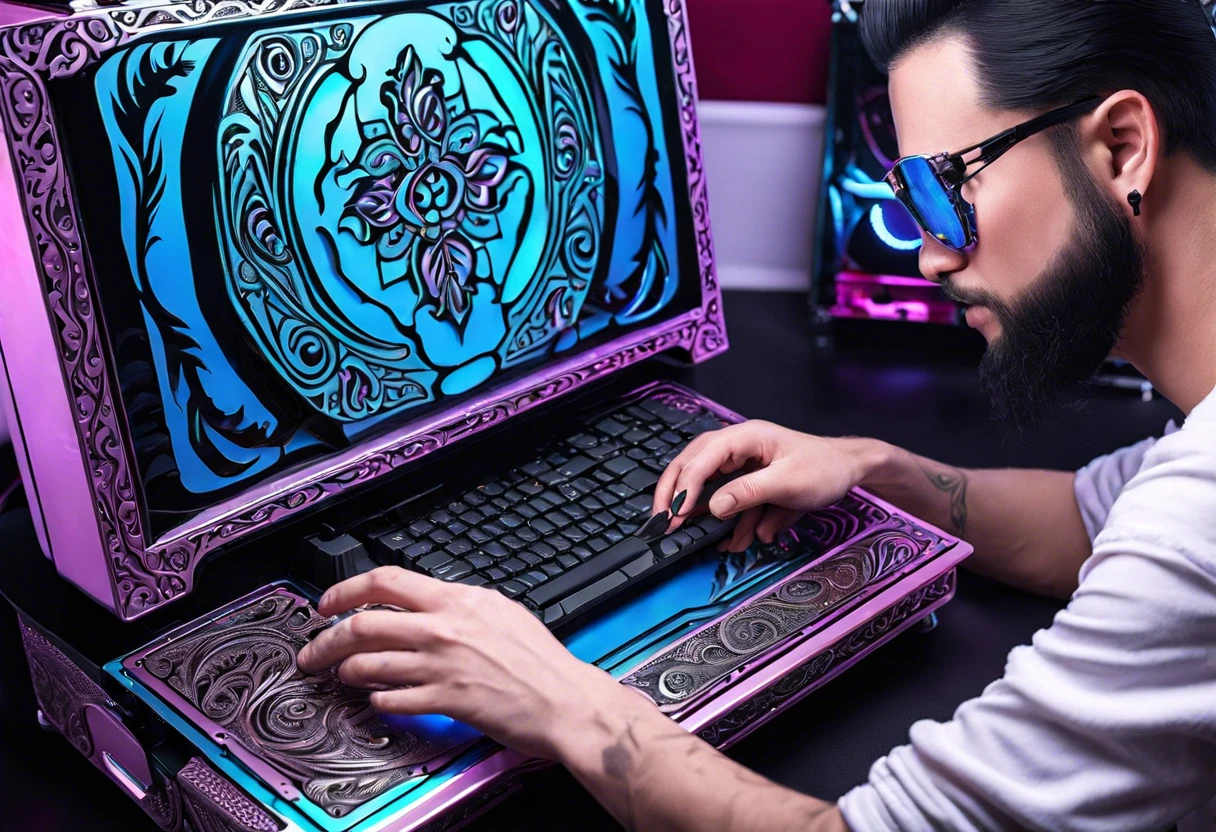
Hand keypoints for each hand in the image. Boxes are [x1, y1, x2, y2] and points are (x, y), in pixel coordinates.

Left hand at [296, 567, 625, 759]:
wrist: (564, 698)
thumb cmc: (540, 660)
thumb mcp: (501, 611)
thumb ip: (460, 604)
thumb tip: (428, 602)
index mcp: (457, 599)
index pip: (386, 581)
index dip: (345, 590)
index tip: (327, 604)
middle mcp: (443, 628)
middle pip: (363, 623)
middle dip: (326, 639)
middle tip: (314, 650)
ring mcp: (440, 665)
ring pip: (368, 663)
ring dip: (345, 670)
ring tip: (342, 675)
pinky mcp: (443, 701)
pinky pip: (391, 700)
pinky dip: (377, 700)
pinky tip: (378, 700)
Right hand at [652, 421, 888, 551]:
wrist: (849, 471)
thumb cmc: (824, 468)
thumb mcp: (788, 482)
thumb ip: (749, 492)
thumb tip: (713, 506)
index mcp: (745, 437)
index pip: (702, 457)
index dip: (685, 485)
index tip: (676, 512)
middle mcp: (737, 447)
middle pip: (692, 465)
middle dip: (675, 494)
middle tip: (662, 521)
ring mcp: (741, 464)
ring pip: (708, 486)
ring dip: (704, 514)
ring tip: (700, 537)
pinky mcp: (748, 482)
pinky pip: (728, 501)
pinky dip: (729, 521)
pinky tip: (736, 540)